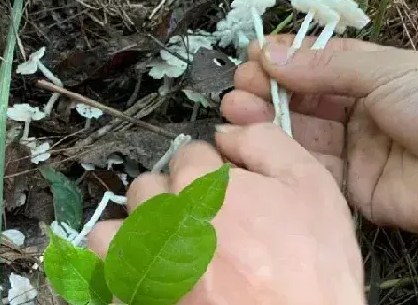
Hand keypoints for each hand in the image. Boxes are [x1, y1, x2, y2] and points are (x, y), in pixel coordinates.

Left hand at [88, 124, 364, 304]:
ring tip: (165, 255)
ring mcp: (143, 264)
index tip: (224, 193)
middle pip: (147, 189)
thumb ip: (266, 143)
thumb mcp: (312, 188)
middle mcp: (163, 220)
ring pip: (112, 232)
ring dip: (134, 236)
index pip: (188, 155)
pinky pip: (105, 277)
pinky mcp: (132, 299)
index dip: (209, 171)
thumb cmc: (311, 271)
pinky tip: (152, 280)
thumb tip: (230, 131)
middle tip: (200, 226)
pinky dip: (122, 273)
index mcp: (201, 185)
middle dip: (170, 199)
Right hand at [222, 36, 417, 237]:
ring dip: (265, 120)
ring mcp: (351, 150)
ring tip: (235, 109)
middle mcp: (355, 111)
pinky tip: (252, 141)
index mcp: (368, 76)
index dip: (282, 59)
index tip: (251, 56)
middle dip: (266, 90)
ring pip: (298, 133)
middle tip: (239, 88)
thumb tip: (270, 52)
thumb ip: (325, 65)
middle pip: (300, 99)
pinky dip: (279, 155)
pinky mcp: (349, 188)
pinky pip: (309, 168)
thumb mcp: (386, 70)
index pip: (315, 64)